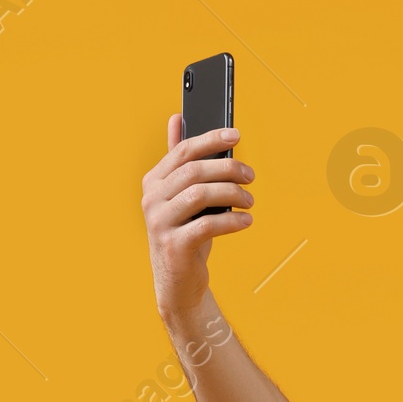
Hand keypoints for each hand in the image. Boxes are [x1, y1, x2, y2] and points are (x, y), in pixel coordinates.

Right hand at [141, 115, 253, 326]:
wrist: (178, 283)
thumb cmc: (185, 235)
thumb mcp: (182, 198)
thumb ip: (179, 162)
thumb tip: (176, 117)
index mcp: (153, 181)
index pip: (183, 151)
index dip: (210, 139)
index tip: (236, 135)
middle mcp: (151, 199)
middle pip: (194, 171)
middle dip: (228, 169)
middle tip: (250, 176)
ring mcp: (159, 223)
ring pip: (200, 195)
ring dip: (232, 194)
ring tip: (250, 200)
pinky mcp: (173, 246)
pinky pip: (208, 225)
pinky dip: (232, 222)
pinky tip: (246, 221)